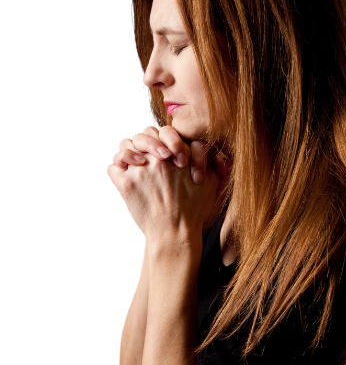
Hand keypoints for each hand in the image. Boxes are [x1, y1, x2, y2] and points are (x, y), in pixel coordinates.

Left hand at [106, 125, 232, 237]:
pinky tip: (126, 169)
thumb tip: (205, 149)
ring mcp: (139, 170)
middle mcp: (157, 159)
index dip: (167, 139)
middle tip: (153, 155)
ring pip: (127, 144)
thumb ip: (208, 161)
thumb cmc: (194, 210)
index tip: (170, 154)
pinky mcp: (125, 184)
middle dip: (149, 141)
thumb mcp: (211, 183)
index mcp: (178, 154)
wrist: (175, 234)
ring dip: (131, 149)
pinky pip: (114, 163)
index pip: (165, 131)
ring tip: (137, 160)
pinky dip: (118, 163)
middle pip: (145, 133)